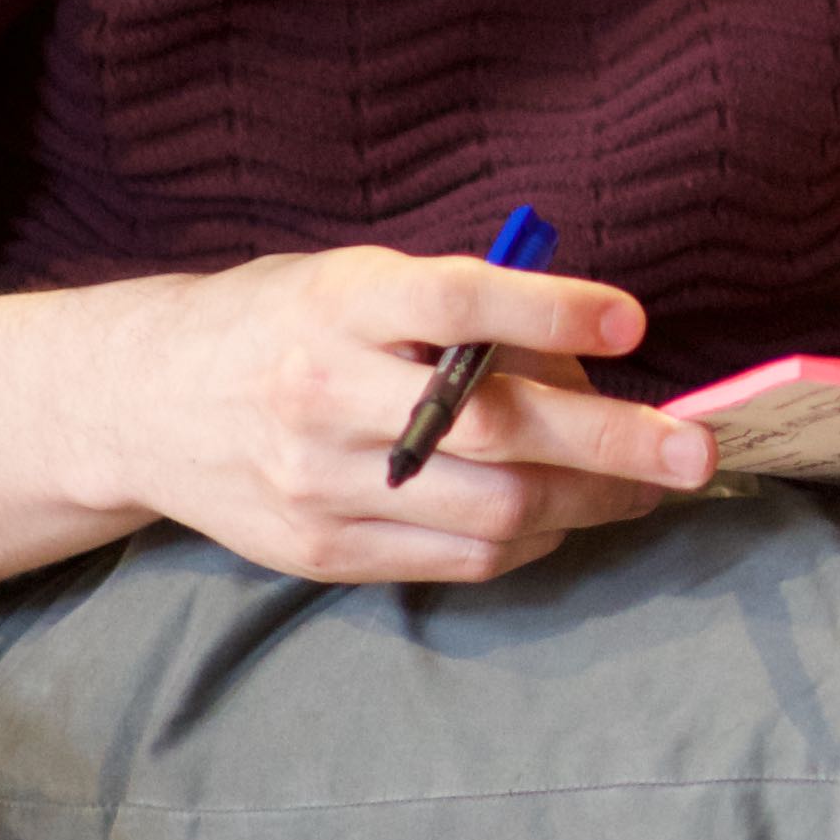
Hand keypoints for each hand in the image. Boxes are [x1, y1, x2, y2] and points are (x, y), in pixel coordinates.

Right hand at [80, 244, 709, 585]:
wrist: (143, 403)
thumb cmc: (286, 324)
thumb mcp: (360, 282)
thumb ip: (464, 309)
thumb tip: (593, 357)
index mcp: (338, 304)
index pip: (455, 302)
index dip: (549, 306)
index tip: (633, 320)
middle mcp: (321, 392)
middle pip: (492, 428)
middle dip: (612, 443)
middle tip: (696, 452)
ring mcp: (316, 482)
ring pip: (488, 509)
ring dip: (589, 503)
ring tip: (647, 486)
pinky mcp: (317, 550)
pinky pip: (455, 557)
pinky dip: (528, 539)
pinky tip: (561, 515)